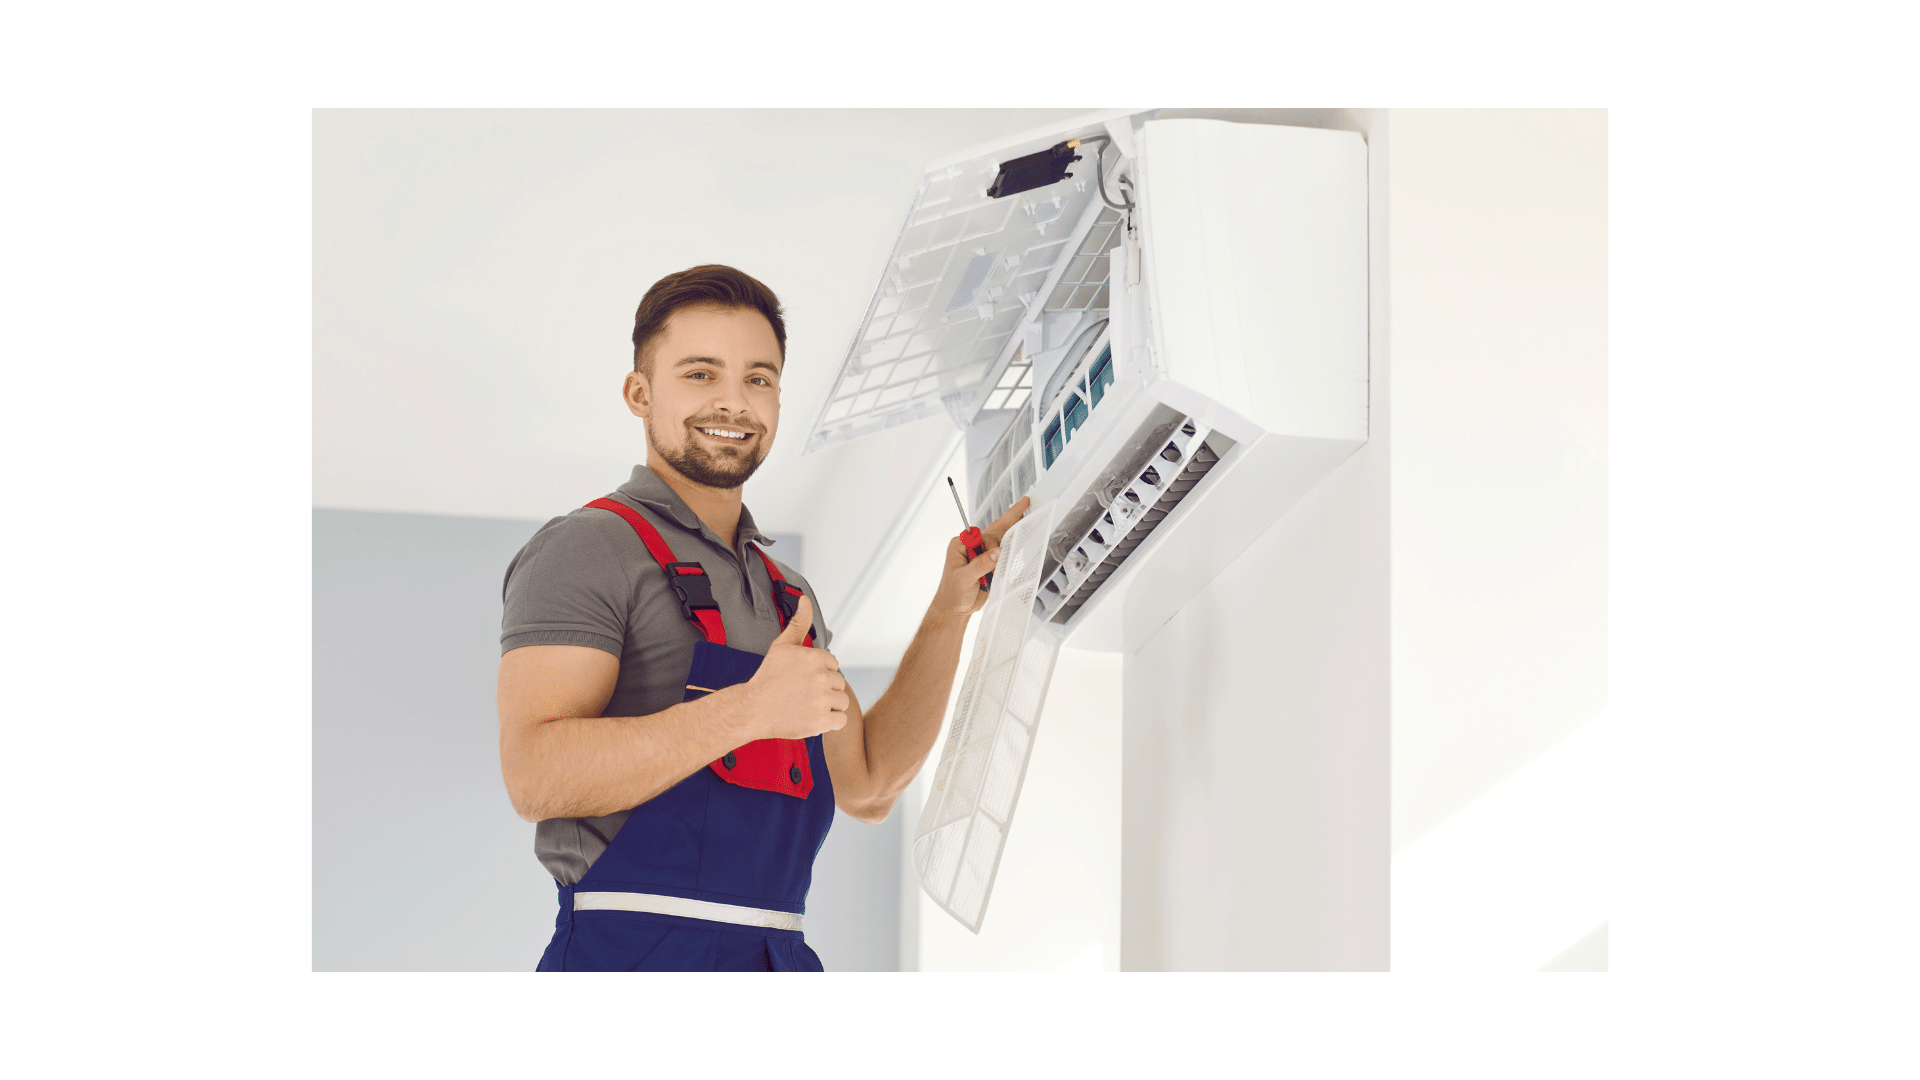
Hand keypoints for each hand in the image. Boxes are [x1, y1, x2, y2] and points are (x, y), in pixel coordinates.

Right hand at [733, 595, 848, 739]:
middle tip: (804, 693)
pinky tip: (815, 717)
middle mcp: (821, 678)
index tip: (804, 679)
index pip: (833, 665)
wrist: (752, 709)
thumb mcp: (782, 645)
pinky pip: (841, 720)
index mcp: (815, 658)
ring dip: (829, 705)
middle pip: (839, 683)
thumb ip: (799, 623)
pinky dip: (831, 721)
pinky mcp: (821, 721)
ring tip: (809, 705)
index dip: (819, 673)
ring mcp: (822, 700)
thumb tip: (805, 600)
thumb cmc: (767, 678)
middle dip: (825, 688)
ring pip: (842, 701)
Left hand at [936, 496, 1031, 617]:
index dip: (993, 544)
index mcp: (960, 544)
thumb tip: (998, 552)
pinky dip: (1013, 545)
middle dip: (1010, 517)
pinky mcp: (988, 564)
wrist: (954, 610)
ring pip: (1000, 539)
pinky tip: (1022, 536)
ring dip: (1013, 530)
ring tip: (1026, 513)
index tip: (1000, 554)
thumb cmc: (952, 594)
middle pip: (993, 530)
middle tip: (1025, 503)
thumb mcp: (965, 578)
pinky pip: (1003, 553)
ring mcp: (981, 555)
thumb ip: (981, 564)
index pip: (982, 535)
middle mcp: (971, 546)